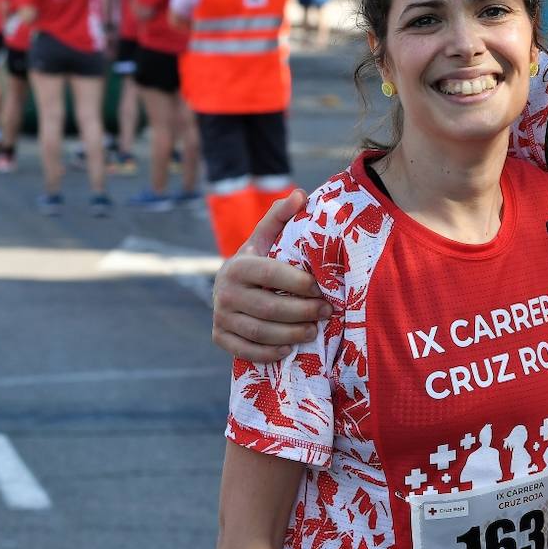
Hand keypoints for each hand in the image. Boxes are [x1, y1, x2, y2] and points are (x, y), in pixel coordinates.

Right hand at [211, 189, 328, 362]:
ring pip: (260, 332)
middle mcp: (224, 291)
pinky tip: (289, 349)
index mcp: (239, 265)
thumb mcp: (267, 236)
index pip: (271, 275)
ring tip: (315, 330)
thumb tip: (300, 195)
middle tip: (328, 311)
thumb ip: (281, 216)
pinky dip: (268, 353)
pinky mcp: (219, 337)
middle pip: (269, 308)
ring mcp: (220, 317)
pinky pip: (245, 351)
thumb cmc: (259, 259)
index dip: (299, 283)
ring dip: (292, 334)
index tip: (321, 287)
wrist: (230, 285)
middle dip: (303, 311)